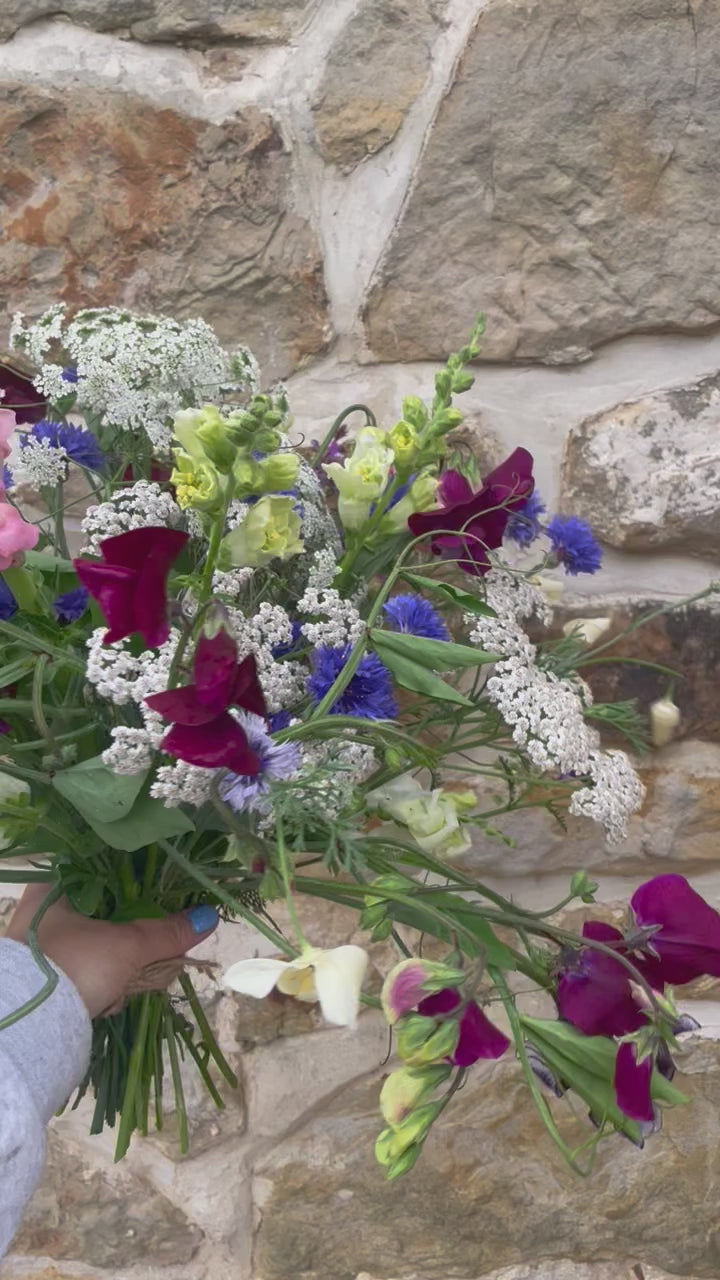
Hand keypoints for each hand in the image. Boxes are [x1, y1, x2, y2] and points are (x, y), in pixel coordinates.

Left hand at [6, 885, 218, 1017]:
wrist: (30, 1026)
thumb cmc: (74, 966)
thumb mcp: (127, 946)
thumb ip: (167, 932)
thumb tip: (209, 916)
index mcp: (53, 886)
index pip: (105, 872)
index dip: (136, 887)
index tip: (158, 904)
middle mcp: (42, 910)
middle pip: (106, 914)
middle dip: (131, 942)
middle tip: (143, 959)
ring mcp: (40, 945)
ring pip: (99, 944)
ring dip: (118, 967)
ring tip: (119, 988)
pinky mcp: (45, 974)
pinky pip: (85, 968)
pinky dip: (100, 983)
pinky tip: (106, 999)